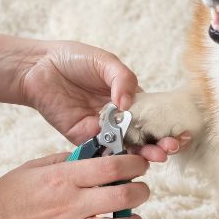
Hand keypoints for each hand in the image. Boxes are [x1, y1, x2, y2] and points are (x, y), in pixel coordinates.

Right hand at [0, 152, 149, 218]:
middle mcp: (70, 204)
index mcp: (63, 178)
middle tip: (141, 190)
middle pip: (121, 196)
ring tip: (134, 218)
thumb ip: (68, 158)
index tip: (141, 164)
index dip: (134, 164)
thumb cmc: (7, 195)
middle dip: (141, 191)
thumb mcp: (35, 166)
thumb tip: (99, 152)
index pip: (111, 167)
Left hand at [19, 41, 187, 160]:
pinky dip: (115, 157)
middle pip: (144, 135)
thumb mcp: (104, 61)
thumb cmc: (74, 59)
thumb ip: (122, 79)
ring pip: (126, 147)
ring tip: (155, 157)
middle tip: (169, 149)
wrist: (38, 67)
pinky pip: (101, 150)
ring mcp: (101, 129)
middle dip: (160, 144)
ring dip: (141, 154)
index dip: (167, 126)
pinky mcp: (82, 137)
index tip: (181, 133)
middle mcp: (118, 116)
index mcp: (129, 97)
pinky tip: (128, 159)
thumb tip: (129, 103)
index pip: (153, 115)